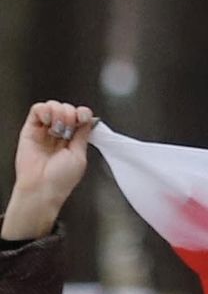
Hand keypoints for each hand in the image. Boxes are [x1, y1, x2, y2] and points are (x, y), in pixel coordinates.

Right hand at [1, 101, 95, 240]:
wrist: (41, 187)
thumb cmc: (60, 180)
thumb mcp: (80, 157)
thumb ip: (83, 136)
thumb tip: (89, 120)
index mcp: (73, 140)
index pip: (80, 117)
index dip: (83, 113)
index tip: (83, 118)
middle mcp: (60, 134)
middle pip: (68, 109)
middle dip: (70, 115)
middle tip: (68, 131)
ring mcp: (45, 130)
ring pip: (53, 105)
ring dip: (58, 113)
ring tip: (57, 130)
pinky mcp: (31, 127)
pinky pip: (38, 109)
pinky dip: (45, 111)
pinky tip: (48, 123)